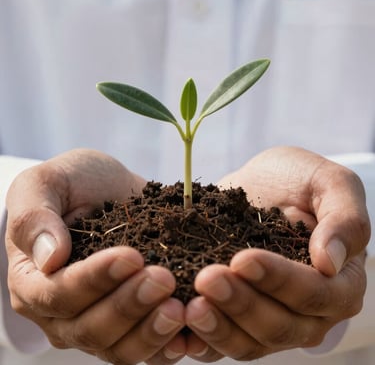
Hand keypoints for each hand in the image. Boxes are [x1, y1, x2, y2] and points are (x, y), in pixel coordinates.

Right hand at [5, 149, 185, 363]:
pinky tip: (190, 329)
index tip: (131, 256)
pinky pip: (146, 347)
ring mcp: (96, 321)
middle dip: (129, 305)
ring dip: (150, 331)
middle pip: (90, 328)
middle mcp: (61, 312)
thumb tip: (49, 260)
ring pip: (119, 347)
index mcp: (34, 281)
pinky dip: (167, 343)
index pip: (57, 295)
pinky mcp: (129, 323)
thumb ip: (34, 217)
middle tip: (163, 278)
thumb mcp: (47, 183)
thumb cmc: (75, 184)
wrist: (110, 189)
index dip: (94, 281)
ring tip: (179, 307)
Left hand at [183, 146, 369, 361]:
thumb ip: (344, 219)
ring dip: (218, 327)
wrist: (261, 184)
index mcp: (338, 282)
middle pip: (278, 325)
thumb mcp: (330, 183)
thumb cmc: (298, 180)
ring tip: (190, 306)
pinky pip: (220, 342)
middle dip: (241, 304)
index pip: (314, 294)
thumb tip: (330, 263)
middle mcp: (307, 311)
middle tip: (207, 278)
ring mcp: (270, 318)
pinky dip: (200, 340)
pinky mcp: (237, 317)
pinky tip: (178, 331)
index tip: (243, 259)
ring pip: (248, 342)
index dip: (279, 280)